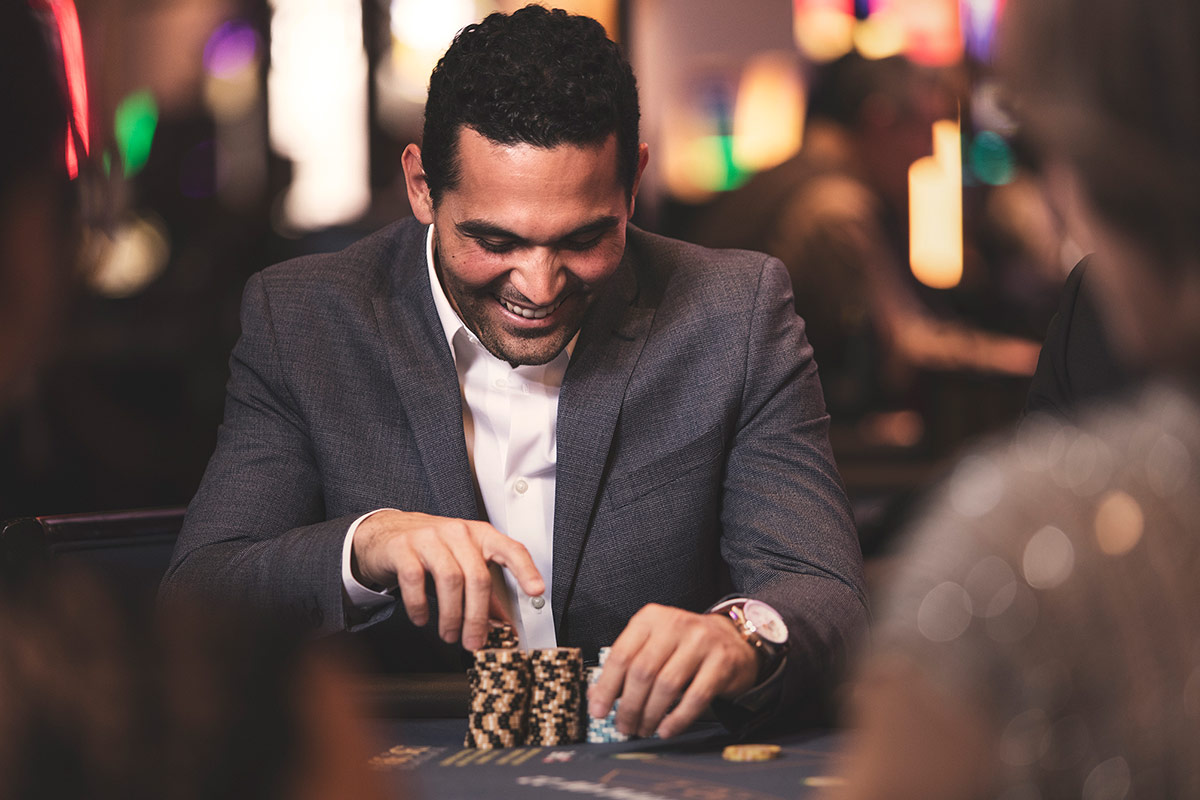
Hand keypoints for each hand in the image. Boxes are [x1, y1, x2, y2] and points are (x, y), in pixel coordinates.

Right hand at [351, 510, 543, 650]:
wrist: (387, 534)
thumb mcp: (463, 565)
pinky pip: (415, 579)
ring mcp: (429, 537)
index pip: (510, 549)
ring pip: (449, 579)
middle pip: (477, 576)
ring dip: (451, 615)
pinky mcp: (403, 548)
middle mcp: (458, 532)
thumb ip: (485, 595)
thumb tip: (505, 626)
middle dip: (477, 616)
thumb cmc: (432, 551)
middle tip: (473, 642)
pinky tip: (421, 619)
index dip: (526, 570)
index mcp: (480, 536)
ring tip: (449, 635)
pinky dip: (420, 605)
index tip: (537, 591)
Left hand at [586, 603, 757, 738]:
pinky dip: (678, 718)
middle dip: (629, 706)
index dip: (607, 687)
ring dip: (651, 715)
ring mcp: (701, 641)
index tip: (599, 711)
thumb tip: (597, 696)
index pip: (622, 654)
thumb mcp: (654, 645)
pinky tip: (667, 729)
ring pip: (667, 686)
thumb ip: (627, 666)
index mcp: (651, 618)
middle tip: (624, 726)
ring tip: (644, 728)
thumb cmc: (685, 646)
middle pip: (643, 672)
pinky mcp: (722, 661)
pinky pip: (696, 697)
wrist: (733, 639)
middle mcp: (675, 624)